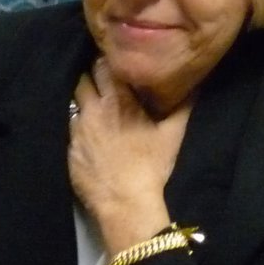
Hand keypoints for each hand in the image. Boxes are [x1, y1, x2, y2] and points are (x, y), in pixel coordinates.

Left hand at [67, 58, 192, 252]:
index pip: (103, 65)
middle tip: (103, 80)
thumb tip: (194, 85)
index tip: (114, 61)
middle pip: (83, 78)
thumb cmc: (151, 166)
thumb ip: (183, 105)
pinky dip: (78, 124)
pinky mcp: (68, 150)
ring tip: (94, 103)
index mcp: (118, 100)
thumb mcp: (172, 134)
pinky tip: (89, 131)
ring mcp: (77, 130)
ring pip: (73, 101)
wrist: (126, 204)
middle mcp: (93, 109)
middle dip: (91, 75)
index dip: (107, 60)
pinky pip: (69, 127)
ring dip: (83, 99)